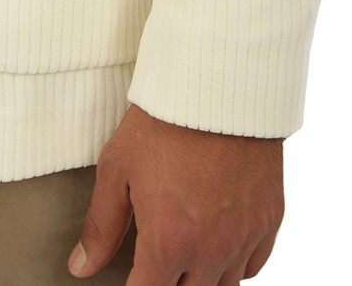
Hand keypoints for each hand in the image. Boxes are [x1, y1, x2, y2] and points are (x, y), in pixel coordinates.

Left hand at [67, 102, 284, 284]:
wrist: (218, 85)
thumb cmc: (163, 121)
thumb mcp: (118, 167)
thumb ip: (100, 224)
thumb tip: (81, 266)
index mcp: (169, 242)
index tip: (130, 277)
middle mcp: (211, 250)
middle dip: (168, 283)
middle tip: (156, 261)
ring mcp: (245, 236)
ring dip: (200, 279)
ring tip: (183, 255)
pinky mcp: (270, 218)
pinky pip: (253, 265)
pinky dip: (234, 263)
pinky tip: (216, 243)